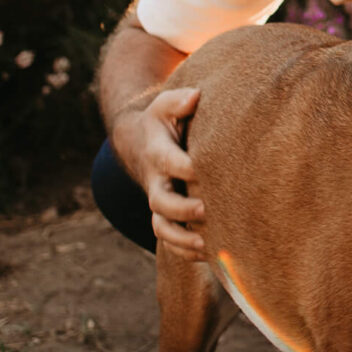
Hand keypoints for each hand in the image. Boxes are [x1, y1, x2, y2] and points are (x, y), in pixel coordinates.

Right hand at [112, 87, 206, 259]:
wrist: (141, 143)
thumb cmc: (164, 121)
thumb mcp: (166, 105)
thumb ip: (178, 101)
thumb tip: (195, 96)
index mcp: (158, 154)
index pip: (169, 162)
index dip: (187, 167)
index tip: (207, 169)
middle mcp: (156, 181)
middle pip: (161, 202)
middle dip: (183, 209)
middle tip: (208, 210)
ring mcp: (160, 201)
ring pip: (162, 228)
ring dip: (183, 239)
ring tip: (209, 245)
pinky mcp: (166, 216)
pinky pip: (169, 241)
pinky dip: (186, 251)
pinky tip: (211, 255)